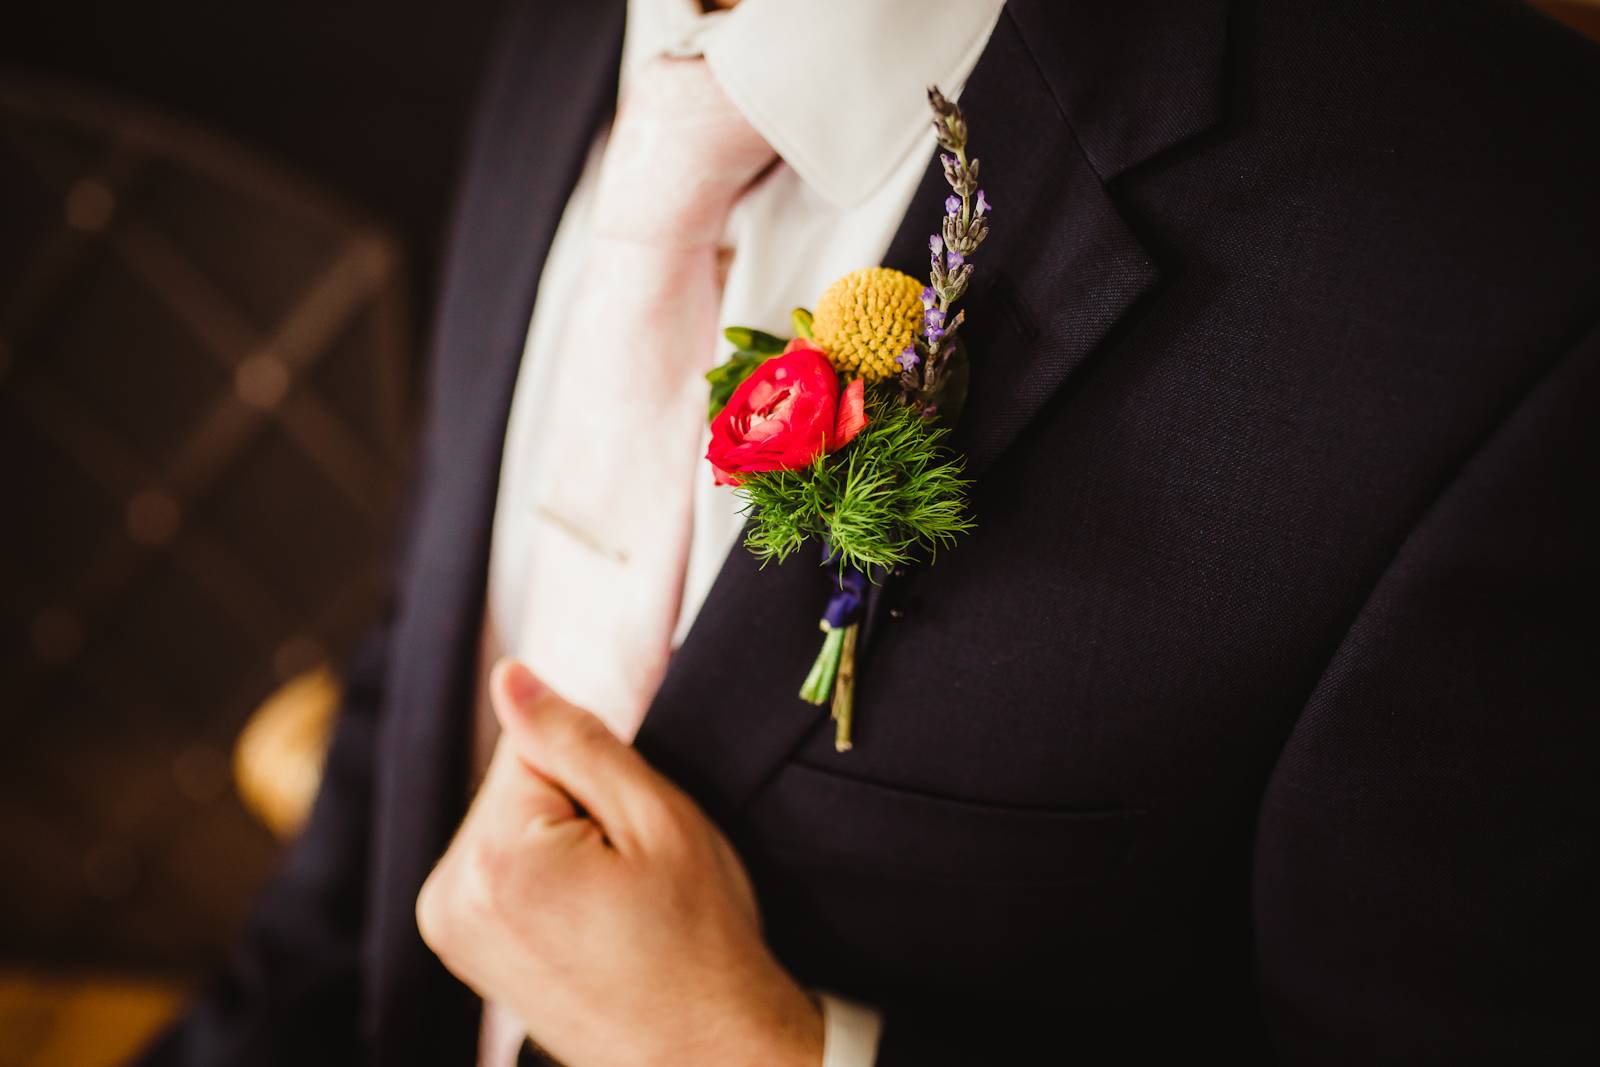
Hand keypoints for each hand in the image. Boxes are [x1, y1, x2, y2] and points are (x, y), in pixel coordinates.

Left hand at [416, 659, 822, 1066]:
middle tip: (632, 869)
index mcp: (496, 858)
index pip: (532, 743)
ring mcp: (450, 929)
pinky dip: (545, 872)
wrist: (706, 1052)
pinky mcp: (463, 948)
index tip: (633, 825)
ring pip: (509, 821)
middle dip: (576, 804)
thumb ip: (576, 739)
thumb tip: (511, 677)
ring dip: (562, 839)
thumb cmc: (699, 941)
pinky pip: (501, 865)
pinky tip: (591, 917)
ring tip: (616, 899)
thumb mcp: (658, 820)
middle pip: (513, 784)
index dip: (598, 770)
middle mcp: (451, 895)